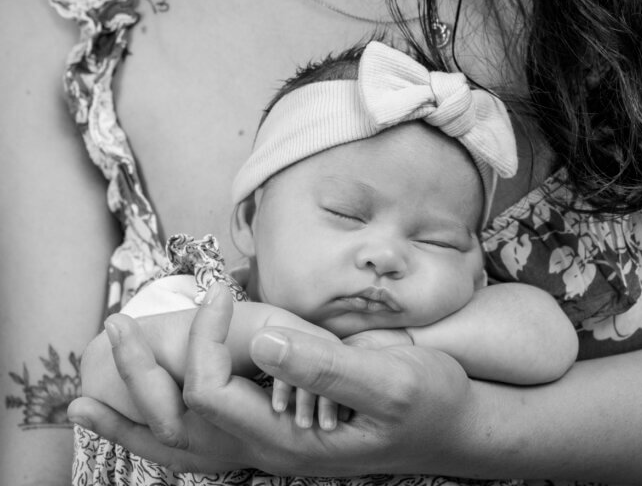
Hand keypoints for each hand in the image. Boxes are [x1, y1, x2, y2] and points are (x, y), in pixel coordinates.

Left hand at [68, 284, 476, 475]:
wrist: (456, 427)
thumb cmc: (430, 400)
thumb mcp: (390, 381)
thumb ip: (324, 366)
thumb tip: (262, 340)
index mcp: (290, 440)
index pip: (213, 390)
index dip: (205, 338)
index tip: (223, 290)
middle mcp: (271, 453)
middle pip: (178, 426)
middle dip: (139, 375)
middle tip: (113, 327)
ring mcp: (274, 451)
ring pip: (183, 448)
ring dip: (133, 420)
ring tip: (84, 405)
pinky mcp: (282, 438)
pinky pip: (207, 444)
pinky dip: (164, 431)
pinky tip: (151, 416)